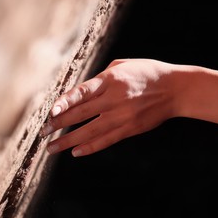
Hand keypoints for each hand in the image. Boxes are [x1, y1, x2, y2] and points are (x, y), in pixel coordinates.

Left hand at [40, 59, 178, 156]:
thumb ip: (101, 77)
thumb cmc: (148, 73)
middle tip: (43, 132)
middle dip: (59, 124)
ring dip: (68, 141)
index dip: (63, 103)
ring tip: (52, 148)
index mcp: (110, 80)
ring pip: (89, 131)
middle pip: (80, 114)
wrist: (175, 89)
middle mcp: (113, 99)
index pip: (81, 93)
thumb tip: (83, 90)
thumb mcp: (123, 65)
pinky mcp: (130, 128)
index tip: (48, 113)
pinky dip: (90, 147)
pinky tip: (76, 152)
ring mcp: (122, 116)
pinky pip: (106, 140)